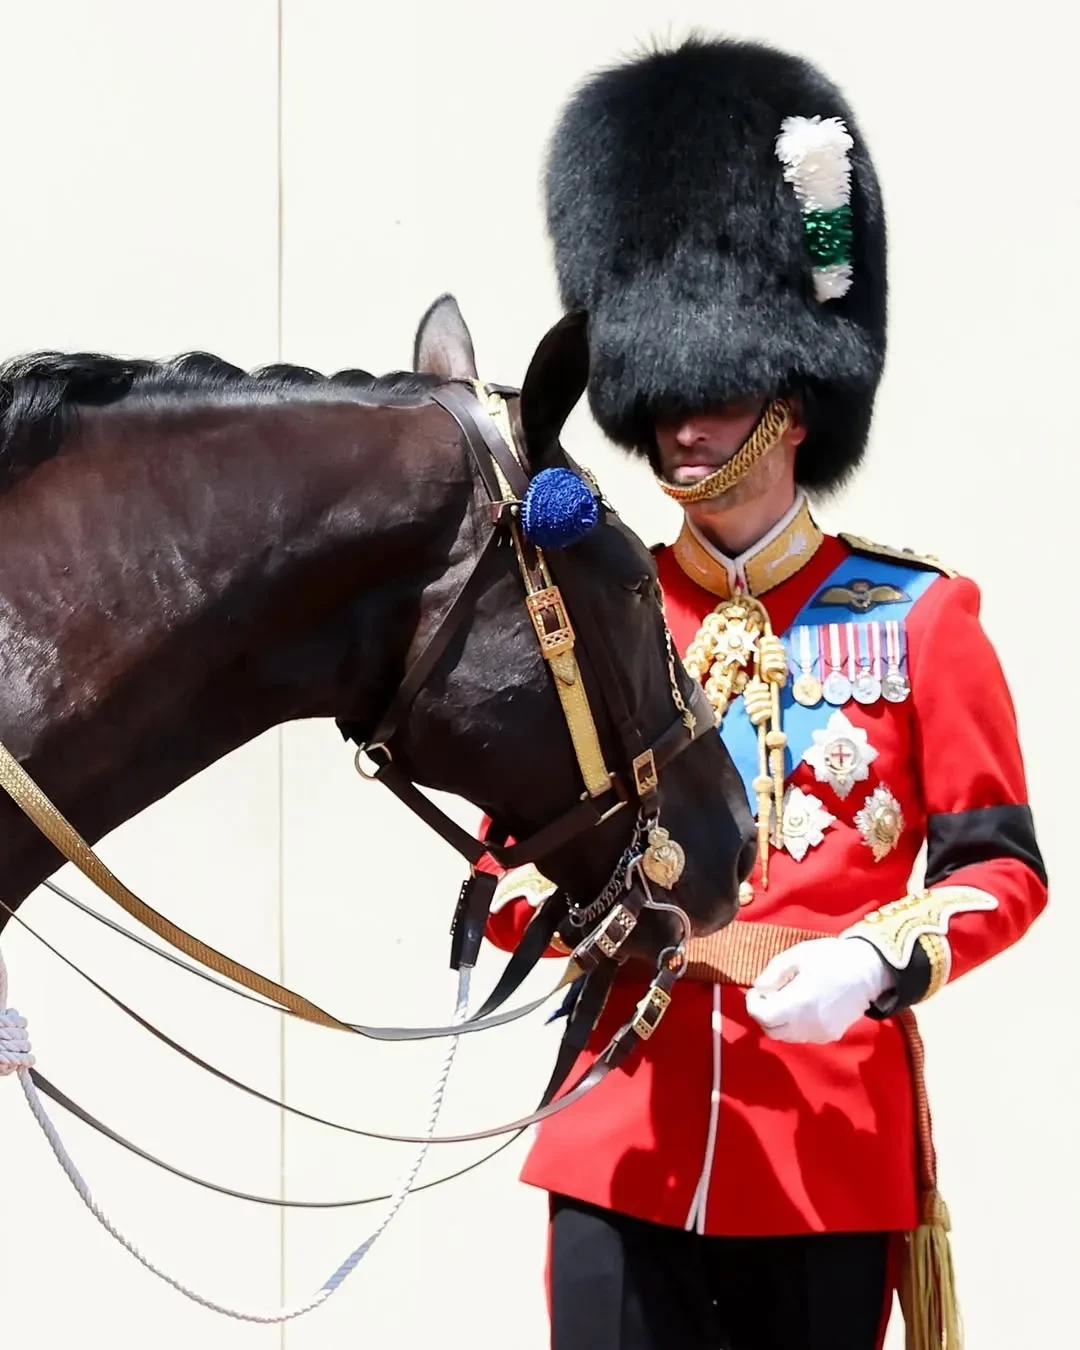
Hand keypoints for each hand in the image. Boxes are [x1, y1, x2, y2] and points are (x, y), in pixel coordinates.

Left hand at [745, 938, 894, 1043]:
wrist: (868, 970)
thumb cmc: (832, 958)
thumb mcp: (797, 955)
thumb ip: (773, 973)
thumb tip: (759, 988)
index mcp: (799, 1003)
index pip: (762, 1016)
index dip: (753, 1003)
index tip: (756, 990)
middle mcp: (808, 1024)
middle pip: (771, 1030)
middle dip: (763, 1013)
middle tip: (768, 994)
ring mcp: (820, 1033)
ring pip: (786, 1036)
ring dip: (778, 1020)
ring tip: (785, 997)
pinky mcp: (830, 1035)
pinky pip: (802, 1035)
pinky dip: (793, 1025)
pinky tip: (801, 1006)